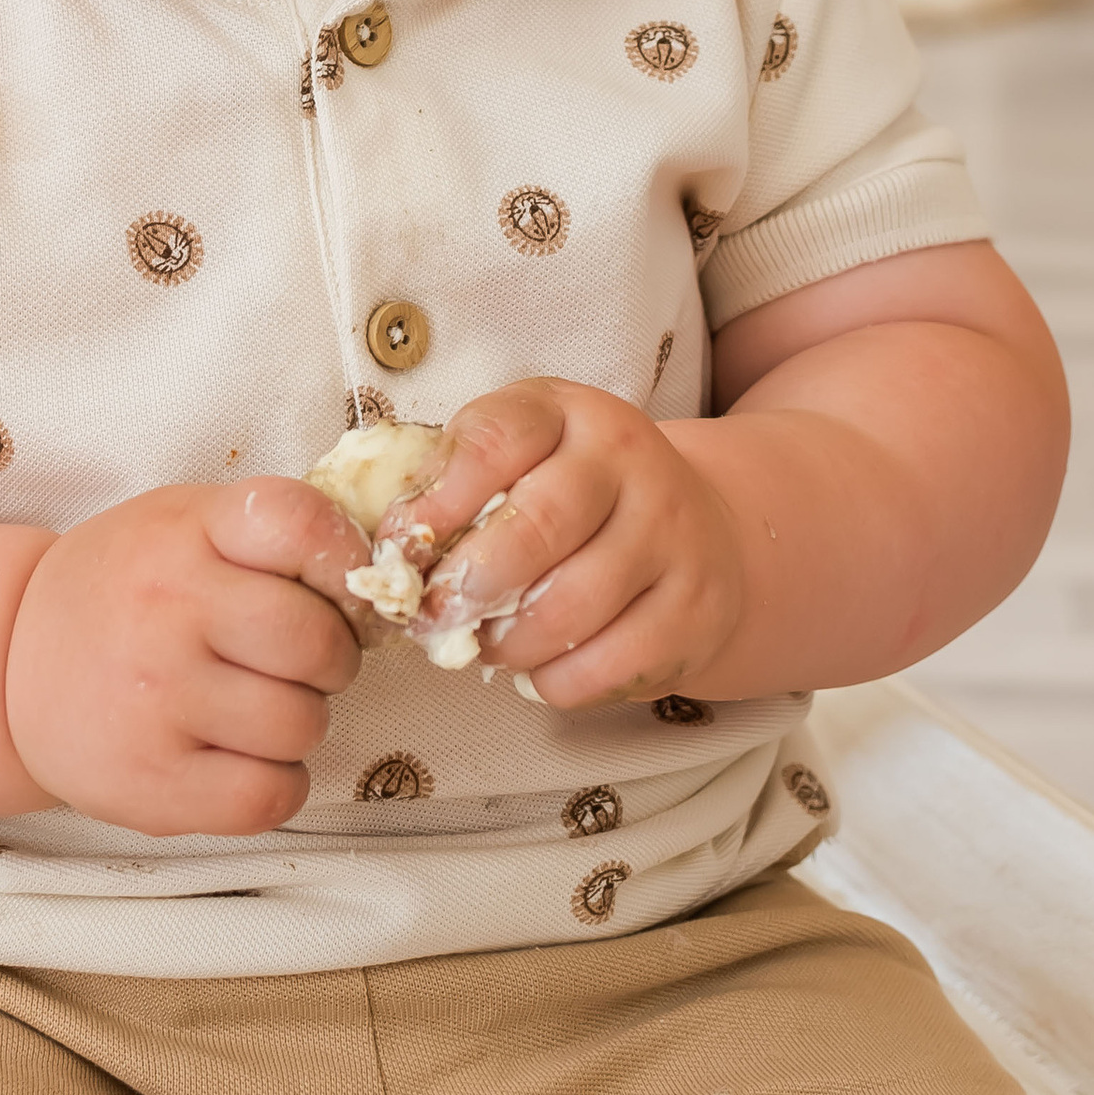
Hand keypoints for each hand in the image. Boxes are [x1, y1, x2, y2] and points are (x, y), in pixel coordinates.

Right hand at [6, 479, 365, 836]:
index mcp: (183, 533)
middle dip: (329, 658)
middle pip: (320, 643)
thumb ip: (271, 536)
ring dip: (298, 722)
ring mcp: (155, 703)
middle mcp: (165, 613)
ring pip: (303, 725)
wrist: (9, 665)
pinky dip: (277, 784)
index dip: (343, 559)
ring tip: (249, 706)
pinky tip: (240, 757)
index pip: (301, 525)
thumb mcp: (183, 526)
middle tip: (292, 660)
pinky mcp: (150, 786)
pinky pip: (272, 796)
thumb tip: (383, 579)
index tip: (335, 584)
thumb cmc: (126, 590)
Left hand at [384, 378, 748, 712]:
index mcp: (571, 413)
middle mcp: (632, 460)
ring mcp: (675, 534)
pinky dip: (557, 681)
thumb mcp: (520, 462)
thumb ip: (456, 486)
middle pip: (538, 526)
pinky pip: (609, 664)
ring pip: (572, 607)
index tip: (400, 551)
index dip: (436, 502)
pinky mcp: (697, 608)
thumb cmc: (574, 500)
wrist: (700, 532)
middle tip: (433, 617)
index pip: (496, 440)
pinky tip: (543, 667)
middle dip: (469, 584)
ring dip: (509, 643)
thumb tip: (394, 549)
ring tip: (486, 644)